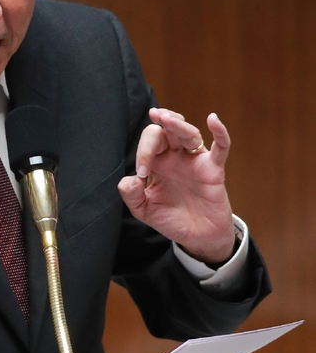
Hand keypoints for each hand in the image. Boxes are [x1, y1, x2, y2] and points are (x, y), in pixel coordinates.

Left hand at [118, 108, 234, 264]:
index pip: (150, 143)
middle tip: (154, 115)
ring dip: (179, 125)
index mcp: (157, 162)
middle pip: (168, 131)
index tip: (141, 174)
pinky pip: (220, 147)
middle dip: (161, 123)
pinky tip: (213, 119)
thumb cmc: (171, 219)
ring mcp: (195, 161)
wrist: (197, 237)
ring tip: (168, 118)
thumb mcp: (143, 210)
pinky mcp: (213, 169)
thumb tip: (132, 180)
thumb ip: (132, 195)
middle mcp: (176, 157)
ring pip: (189, 134)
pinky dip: (219, 132)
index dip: (143, 152)